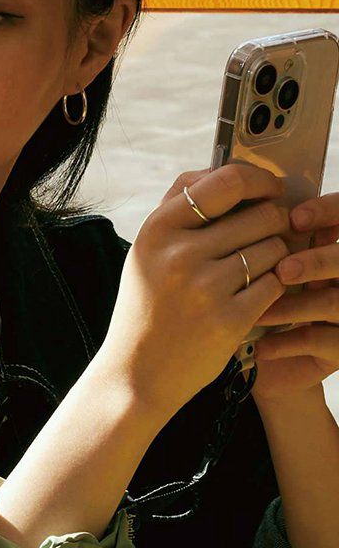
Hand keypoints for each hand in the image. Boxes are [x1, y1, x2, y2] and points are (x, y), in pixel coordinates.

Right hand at [101, 163, 288, 416]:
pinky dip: (273, 287)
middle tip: (267, 236)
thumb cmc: (145, 307)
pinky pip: (276, 283)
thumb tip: (229, 174)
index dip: (259, 179)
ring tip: (254, 271)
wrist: (136, 373)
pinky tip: (253, 295)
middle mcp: (178, 254)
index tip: (269, 190)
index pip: (225, 180)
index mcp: (156, 231)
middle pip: (261, 213)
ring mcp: (204, 288)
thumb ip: (178, 211)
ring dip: (275, 256)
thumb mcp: (145, 253)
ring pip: (274, 247)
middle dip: (274, 222)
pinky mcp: (229, 319)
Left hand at [249, 192, 338, 401]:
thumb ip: (240, 226)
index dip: (329, 212)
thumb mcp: (238, 260)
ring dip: (295, 306)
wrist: (242, 358)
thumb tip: (221, 189)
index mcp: (325, 244)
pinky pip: (324, 344)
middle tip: (284, 268)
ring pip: (335, 302)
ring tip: (260, 313)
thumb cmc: (238, 299)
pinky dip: (289, 343)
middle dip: (318, 261)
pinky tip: (260, 348)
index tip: (297, 217)